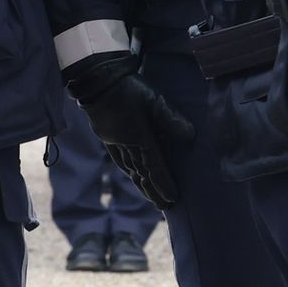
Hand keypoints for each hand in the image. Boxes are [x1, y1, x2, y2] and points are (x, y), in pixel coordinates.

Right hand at [60, 48, 192, 209]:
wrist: (96, 79)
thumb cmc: (129, 87)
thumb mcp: (155, 99)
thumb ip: (171, 118)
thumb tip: (190, 137)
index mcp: (138, 137)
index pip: (154, 166)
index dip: (164, 184)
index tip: (173, 199)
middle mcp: (125, 144)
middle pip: (141, 173)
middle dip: (153, 191)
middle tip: (164, 207)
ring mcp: (114, 141)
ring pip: (130, 169)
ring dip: (141, 185)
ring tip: (151, 197)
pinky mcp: (107, 136)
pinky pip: (120, 160)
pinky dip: (129, 172)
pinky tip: (132, 174)